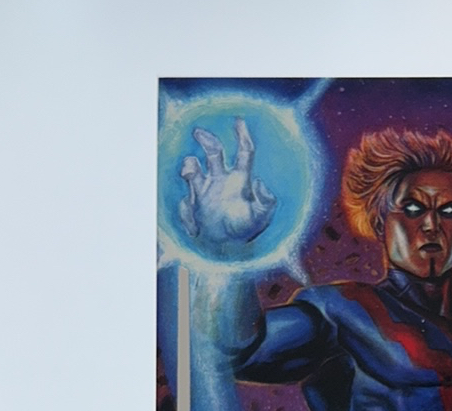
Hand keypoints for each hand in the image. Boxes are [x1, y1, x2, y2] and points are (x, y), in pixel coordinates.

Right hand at [179, 119, 275, 245]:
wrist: (229, 248)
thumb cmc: (246, 229)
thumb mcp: (262, 217)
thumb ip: (267, 201)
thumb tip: (259, 183)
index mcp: (239, 180)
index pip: (243, 153)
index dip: (242, 136)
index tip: (239, 122)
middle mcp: (221, 180)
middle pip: (213, 151)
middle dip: (206, 139)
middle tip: (198, 133)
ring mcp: (205, 190)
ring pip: (192, 167)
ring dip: (188, 167)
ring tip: (188, 174)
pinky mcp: (193, 205)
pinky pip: (184, 203)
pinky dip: (186, 211)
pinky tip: (195, 227)